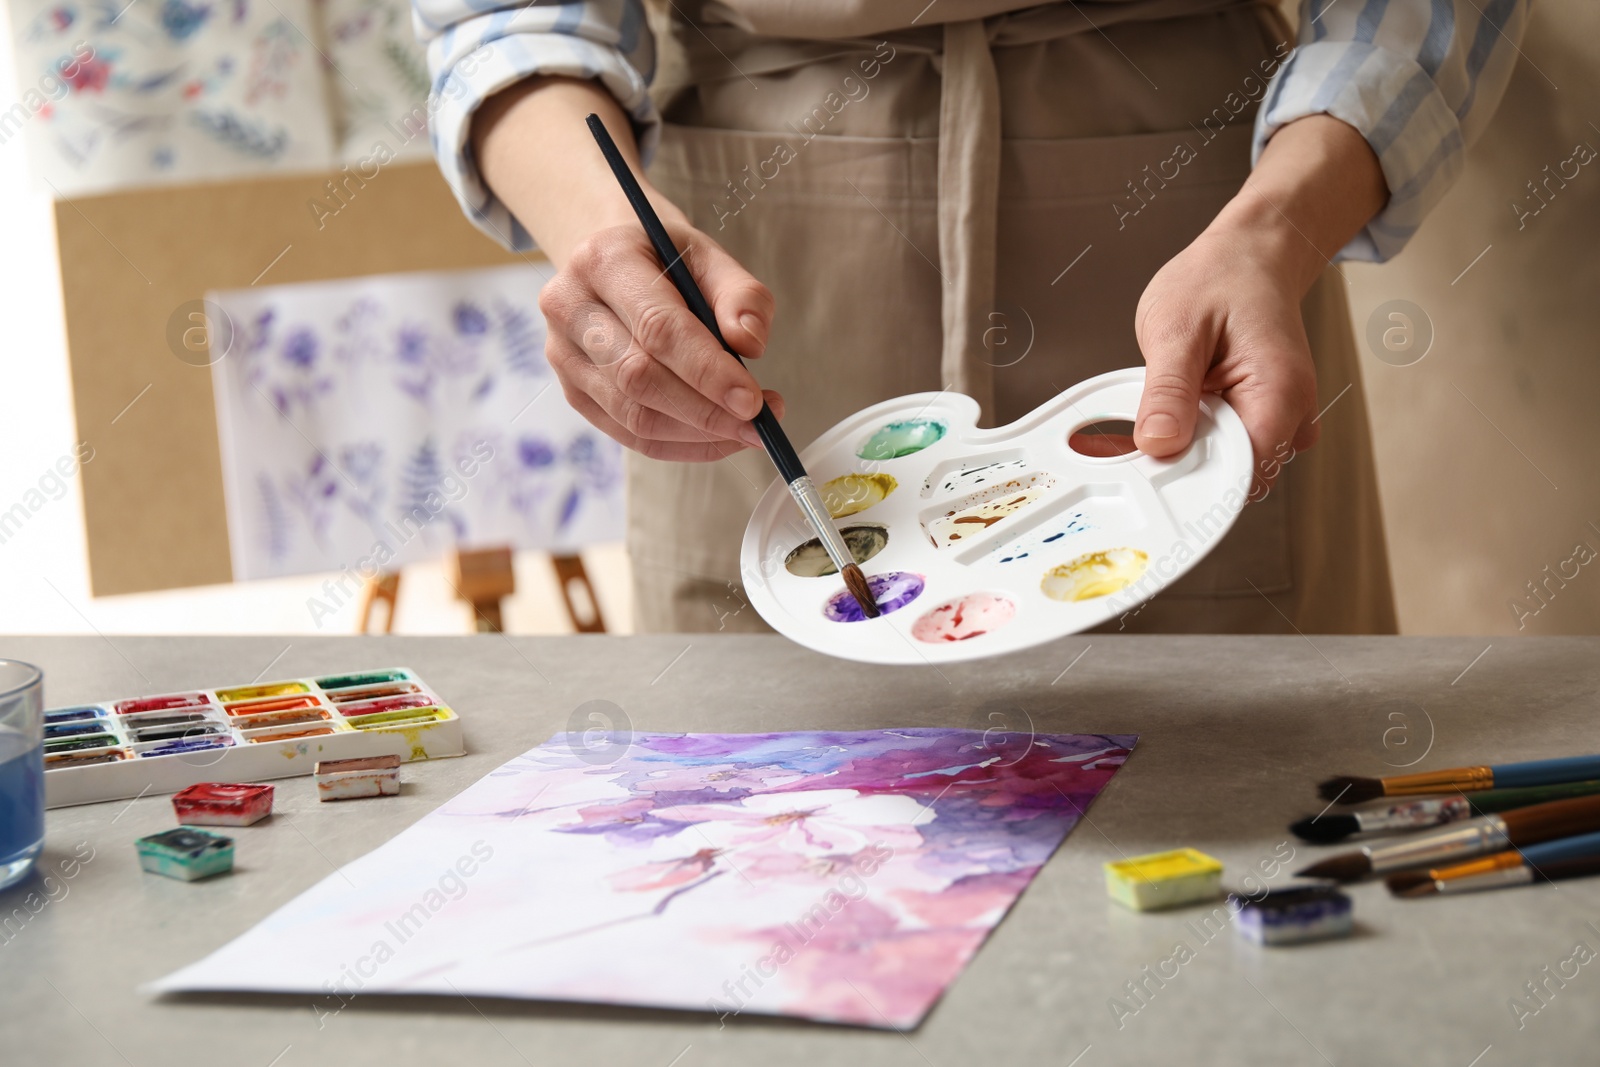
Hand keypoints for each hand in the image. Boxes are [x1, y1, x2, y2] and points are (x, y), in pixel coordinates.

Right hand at [540, 221, 781, 460]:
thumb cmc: (667, 260)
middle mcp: (570, 307)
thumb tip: (750, 344)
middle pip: (638, 378)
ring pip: (632, 415)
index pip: (657, 327)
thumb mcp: (709, 257)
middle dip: (706, 410)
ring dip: (697, 433)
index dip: (707, 370)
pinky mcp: (573, 391)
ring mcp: (563, 354)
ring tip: (746, 430)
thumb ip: (740, 295)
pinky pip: (629, 434)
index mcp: (604, 261)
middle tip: (758, 423)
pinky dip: (680, 444)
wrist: (614, 263)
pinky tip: (717, 437)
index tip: (752, 400)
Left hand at [1130, 216, 1320, 489]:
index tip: (1148, 473)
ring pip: (1226, 466)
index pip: (1240, 474)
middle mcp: (1290, 415)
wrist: (1250, 255)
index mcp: (1278, 394)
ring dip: (1185, 451)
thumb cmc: (1221, 278)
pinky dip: (1192, 439)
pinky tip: (1168, 416)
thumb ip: (1168, 390)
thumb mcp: (1177, 327)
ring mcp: (1278, 420)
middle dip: (1181, 467)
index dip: (1191, 482)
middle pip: (1233, 478)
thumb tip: (1157, 443)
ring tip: (1154, 415)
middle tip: (1136, 439)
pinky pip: (1225, 448)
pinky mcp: (1260, 419)